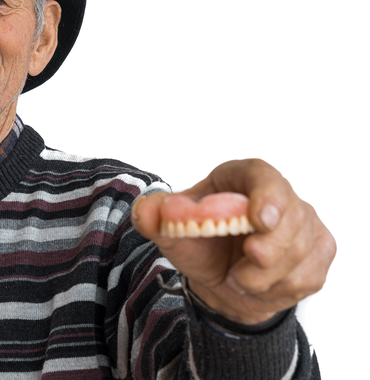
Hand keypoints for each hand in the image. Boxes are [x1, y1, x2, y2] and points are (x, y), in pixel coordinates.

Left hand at [132, 159, 335, 324]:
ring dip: (264, 277)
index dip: (267, 195)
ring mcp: (304, 221)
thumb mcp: (170, 232)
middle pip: (290, 216)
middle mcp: (278, 194)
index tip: (260, 219)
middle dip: (268, 251)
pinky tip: (259, 284)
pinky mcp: (319, 250)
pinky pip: (308, 274)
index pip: (262, 175)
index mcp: (240, 178)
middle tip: (240, 272)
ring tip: (237, 277)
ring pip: (300, 251)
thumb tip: (146, 210)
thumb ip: (155, 218)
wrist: (221, 281)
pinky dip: (279, 289)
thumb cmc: (200, 244)